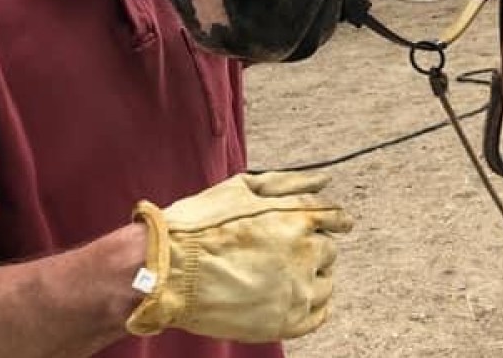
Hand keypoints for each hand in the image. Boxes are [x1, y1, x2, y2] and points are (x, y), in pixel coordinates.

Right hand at [125, 171, 352, 342]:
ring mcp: (296, 292)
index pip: (334, 218)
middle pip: (329, 250)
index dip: (335, 220)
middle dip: (314, 247)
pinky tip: (293, 298)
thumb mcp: (242, 188)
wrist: (166, 271)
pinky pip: (317, 316)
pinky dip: (311, 306)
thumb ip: (289, 182)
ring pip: (325, 284)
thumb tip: (323, 180)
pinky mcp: (284, 323)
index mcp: (296, 219)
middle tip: (287, 250)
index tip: (336, 224)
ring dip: (312, 276)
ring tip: (283, 275)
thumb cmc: (200, 225)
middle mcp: (303, 255)